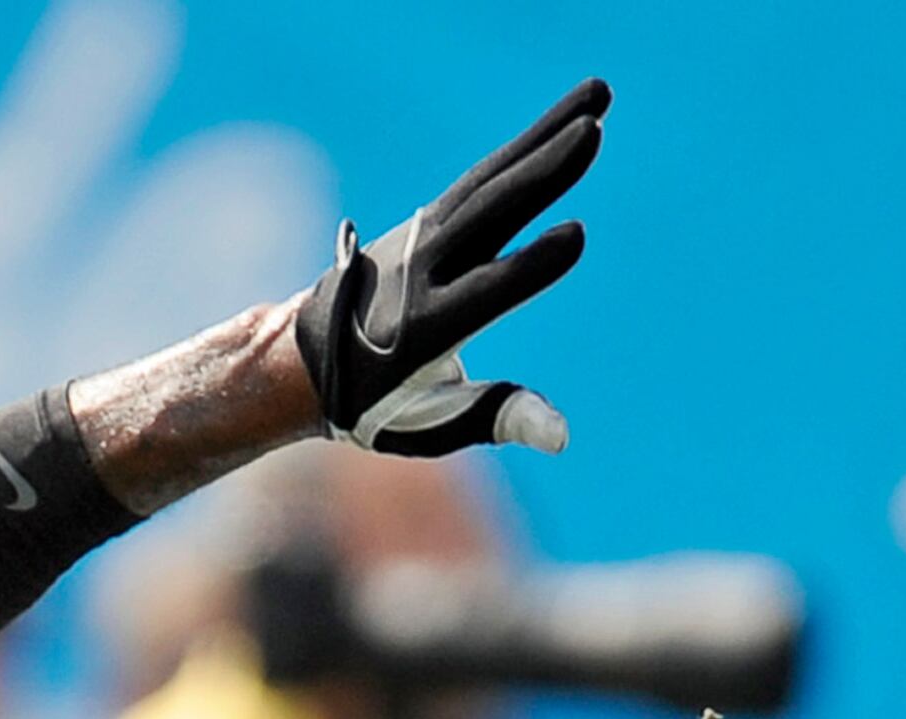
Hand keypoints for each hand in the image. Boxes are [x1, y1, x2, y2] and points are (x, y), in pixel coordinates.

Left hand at [296, 80, 605, 456]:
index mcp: (426, 331)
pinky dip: (524, 147)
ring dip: (546, 134)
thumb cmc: (378, 406)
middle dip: (543, 172)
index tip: (578, 236)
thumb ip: (498, 418)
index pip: (488, 293)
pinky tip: (563, 119)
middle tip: (593, 131)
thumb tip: (562, 435)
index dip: (530, 268)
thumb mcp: (432, 426)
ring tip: (599, 96)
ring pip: (492, 179)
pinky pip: (484, 178)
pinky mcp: (428, 220)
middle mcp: (422, 272)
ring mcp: (422, 237)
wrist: (306, 359)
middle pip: (491, 214)